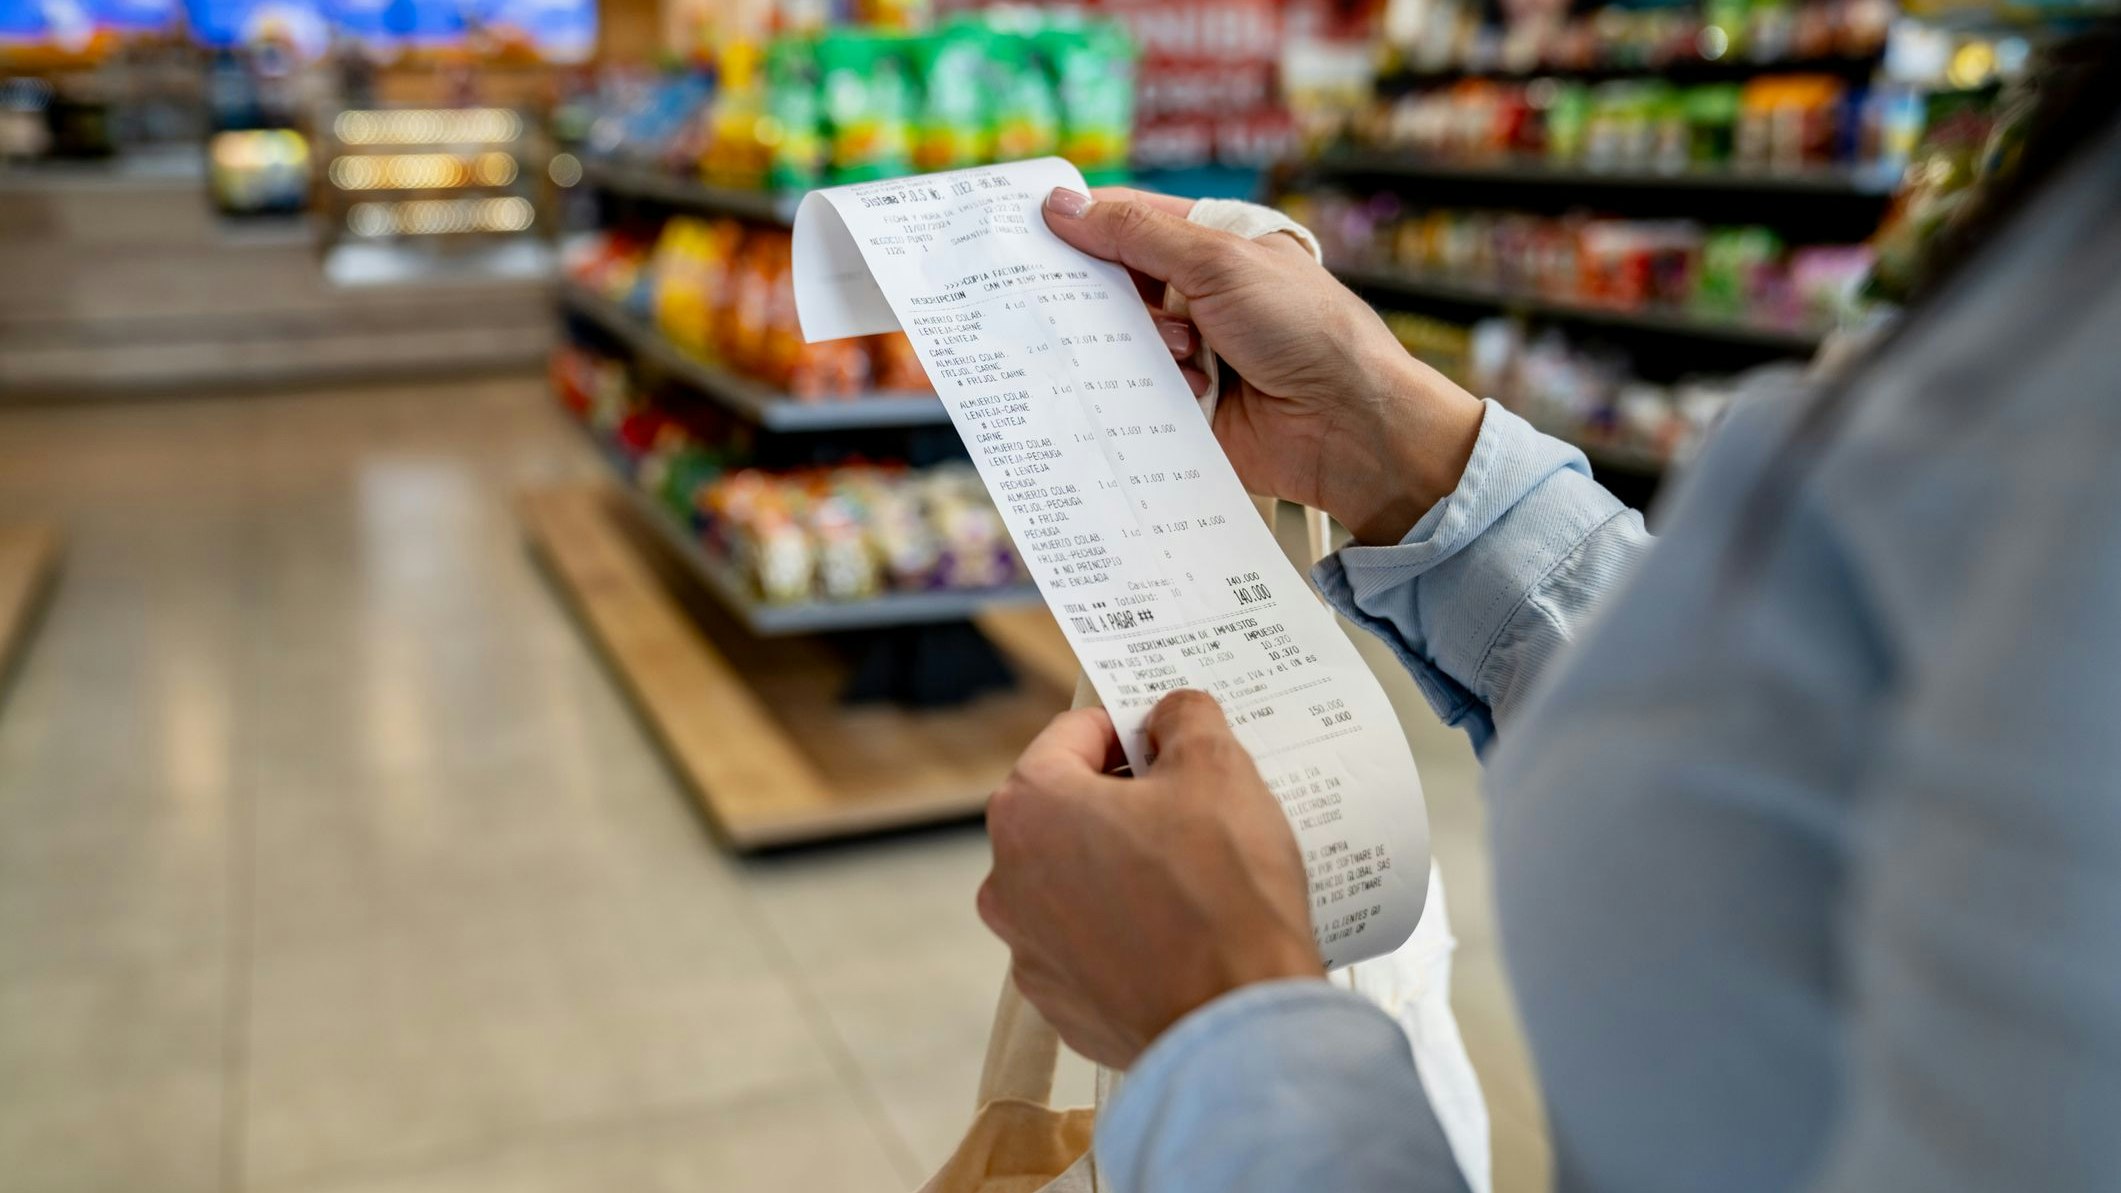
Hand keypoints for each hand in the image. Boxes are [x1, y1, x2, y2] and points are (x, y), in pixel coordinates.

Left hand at [978, 690, 1323, 1068]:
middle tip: (1194, 806)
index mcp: (1029, 809)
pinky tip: (1183, 933)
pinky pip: (1092, 945)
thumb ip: (1186, 718)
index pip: (1073, 735)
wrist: (1236, 1026)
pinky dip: (1128, 931)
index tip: (1171, 742)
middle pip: (1068, 810)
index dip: (1129, 728)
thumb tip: (1172, 714)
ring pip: (1077, 880)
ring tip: (1196, 876)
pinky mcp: (1061, 1004)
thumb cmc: (1221, 893)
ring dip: (1123, 867)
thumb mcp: (1218, 769)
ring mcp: (1029, 951)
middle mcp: (1007, 880)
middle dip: (1125, 799)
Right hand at [1043, 186, 1487, 545]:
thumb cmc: (1304, 328)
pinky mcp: (1183, 406)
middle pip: (1115, 284)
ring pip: (1118, 341)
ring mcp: (1190, 353)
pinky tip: (1168, 391)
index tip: (1028, 227)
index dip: (1082, 222)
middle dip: (1093, 292)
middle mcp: (1199, 295)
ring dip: (1131, 344)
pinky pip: (1132, 394)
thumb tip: (1062, 205)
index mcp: (1213, 245)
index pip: (1130, 221)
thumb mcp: (1218, 262)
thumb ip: (1136, 235)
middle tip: (1055, 295)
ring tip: (1180, 352)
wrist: (1348, 425)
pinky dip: (1136, 391)